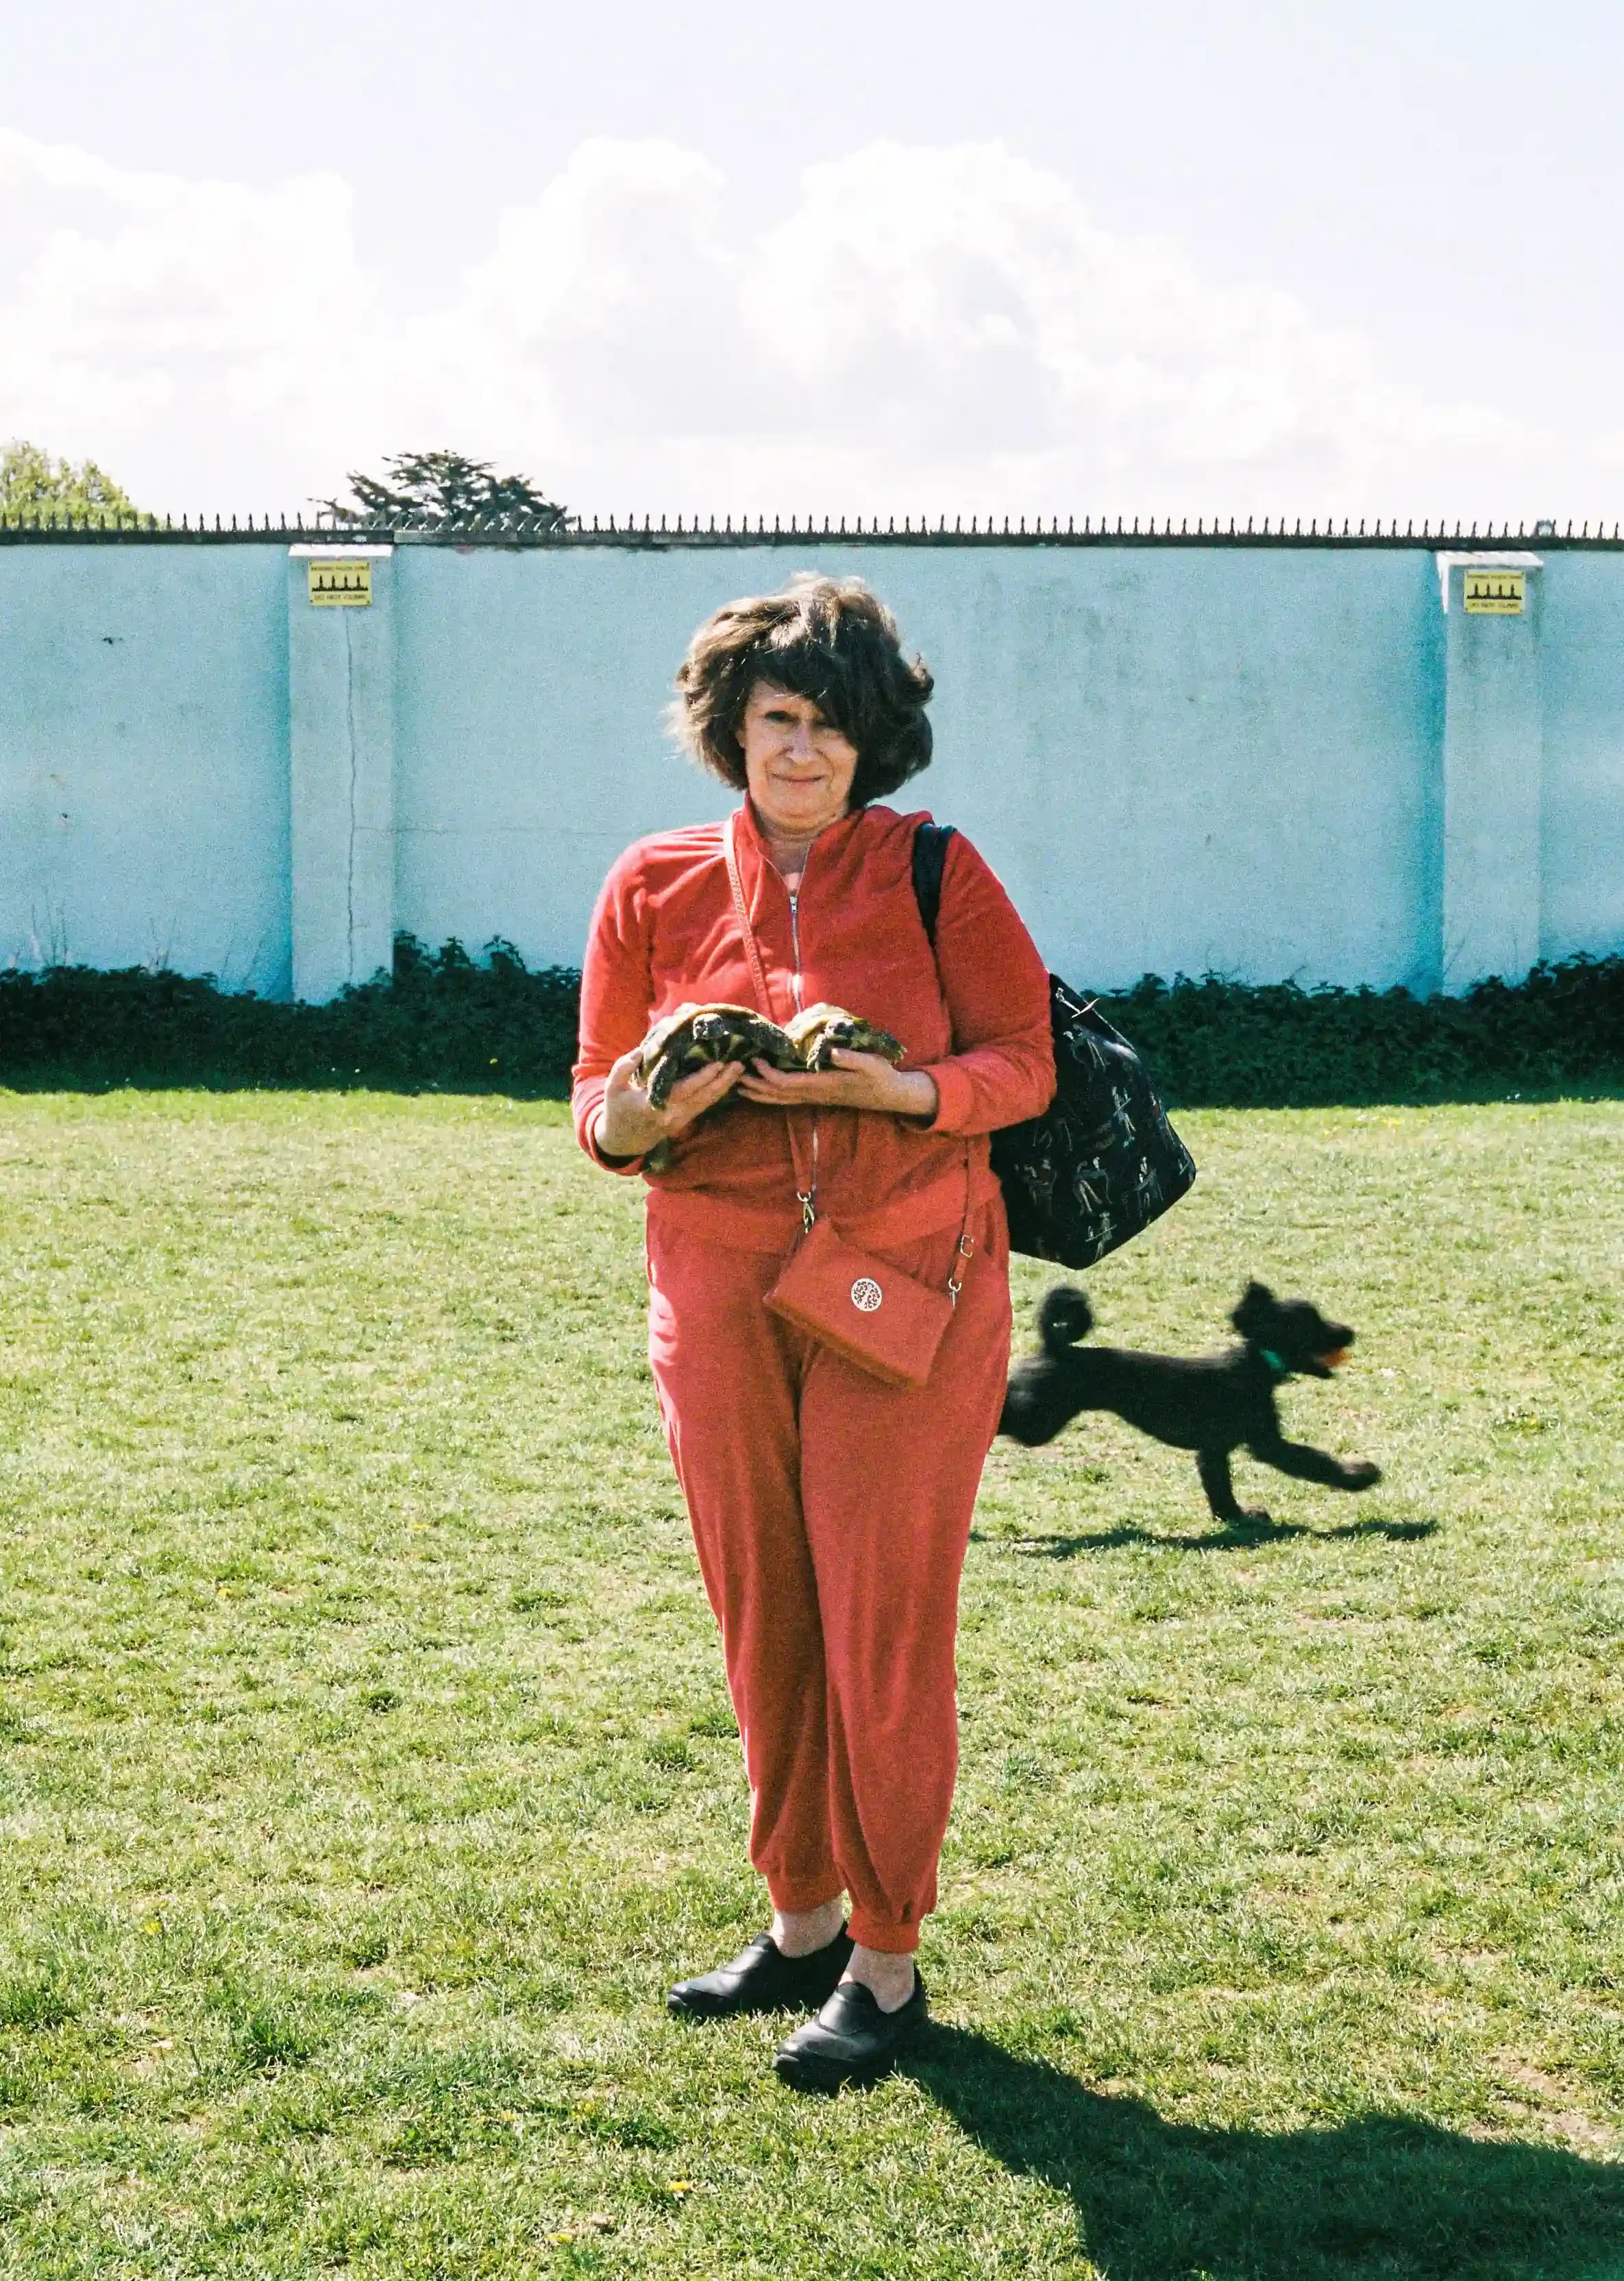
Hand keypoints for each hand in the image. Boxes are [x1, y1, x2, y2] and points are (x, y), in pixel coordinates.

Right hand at [593, 1048, 743, 1159]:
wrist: (624, 1139)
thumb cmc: (618, 1109)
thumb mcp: (612, 1088)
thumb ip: (624, 1068)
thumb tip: (640, 1051)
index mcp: (655, 1105)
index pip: (684, 1090)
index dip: (703, 1078)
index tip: (718, 1063)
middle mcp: (673, 1113)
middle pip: (703, 1096)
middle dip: (723, 1080)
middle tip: (739, 1064)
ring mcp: (681, 1118)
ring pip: (708, 1102)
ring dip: (725, 1086)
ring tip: (739, 1070)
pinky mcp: (685, 1119)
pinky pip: (705, 1105)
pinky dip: (718, 1093)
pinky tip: (729, 1081)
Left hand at [736, 1048, 938, 1121]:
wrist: (889, 1096)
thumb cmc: (880, 1076)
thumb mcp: (871, 1063)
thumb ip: (852, 1058)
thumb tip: (832, 1051)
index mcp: (823, 1084)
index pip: (787, 1083)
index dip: (768, 1074)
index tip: (754, 1060)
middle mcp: (814, 1094)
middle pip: (776, 1094)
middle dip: (754, 1085)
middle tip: (731, 1073)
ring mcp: (815, 1097)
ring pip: (779, 1100)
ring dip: (758, 1093)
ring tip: (737, 1085)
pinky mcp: (817, 1096)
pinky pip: (787, 1099)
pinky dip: (770, 1095)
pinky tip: (760, 1090)